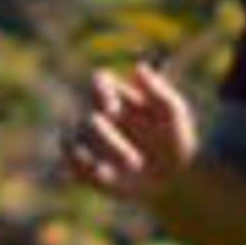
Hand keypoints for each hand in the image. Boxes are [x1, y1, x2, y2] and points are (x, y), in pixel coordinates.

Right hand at [61, 65, 201, 209]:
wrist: (174, 177)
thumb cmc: (176, 138)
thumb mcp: (174, 112)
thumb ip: (158, 90)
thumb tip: (139, 67)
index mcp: (118, 96)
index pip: (98, 82)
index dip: (99, 92)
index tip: (113, 109)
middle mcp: (98, 115)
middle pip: (88, 120)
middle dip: (109, 141)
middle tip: (136, 162)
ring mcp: (89, 141)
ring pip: (72, 141)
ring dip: (96, 158)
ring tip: (122, 172)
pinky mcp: (83, 165)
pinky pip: (69, 162)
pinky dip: (81, 168)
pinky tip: (105, 175)